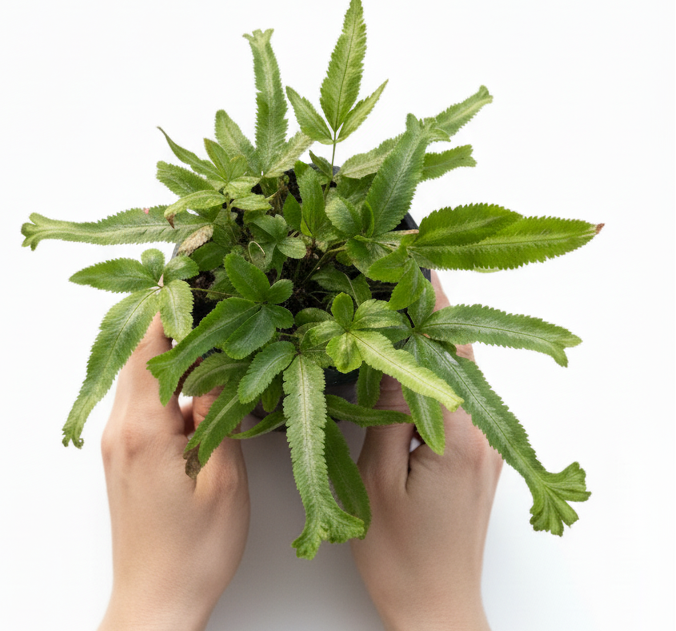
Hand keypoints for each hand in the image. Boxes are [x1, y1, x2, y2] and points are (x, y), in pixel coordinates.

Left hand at [98, 315, 248, 630]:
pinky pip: (141, 401)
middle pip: (139, 354)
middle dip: (173, 322)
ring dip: (171, 353)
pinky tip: (197, 385)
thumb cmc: (194, 551)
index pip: (148, 347)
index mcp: (144, 430)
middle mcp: (121, 430)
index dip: (170, 307)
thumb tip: (220, 370)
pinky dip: (167, 382)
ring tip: (212, 337)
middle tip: (211, 300)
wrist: (157, 601)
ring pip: (139, 376)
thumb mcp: (224, 477)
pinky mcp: (124, 456)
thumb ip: (219, 414)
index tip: (192, 277)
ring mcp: (118, 443)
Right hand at [351, 273, 502, 630]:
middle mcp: (482, 435)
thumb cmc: (401, 558)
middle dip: (433, 314)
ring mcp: (485, 448)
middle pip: (460, 356)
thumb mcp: (378, 479)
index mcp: (459, 436)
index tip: (415, 266)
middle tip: (400, 280)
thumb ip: (386, 412)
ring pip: (460, 377)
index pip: (444, 351)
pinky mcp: (479, 460)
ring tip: (400, 312)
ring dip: (433, 343)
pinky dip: (436, 374)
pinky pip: (458, 402)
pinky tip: (409, 366)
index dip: (429, 307)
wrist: (436, 609)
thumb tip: (386, 355)